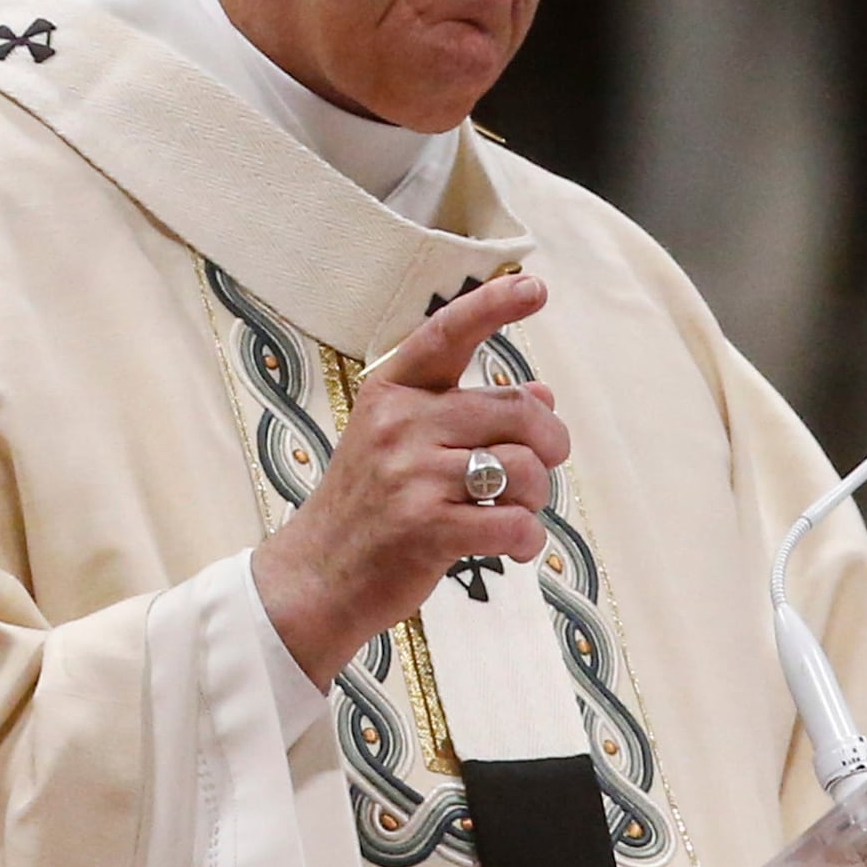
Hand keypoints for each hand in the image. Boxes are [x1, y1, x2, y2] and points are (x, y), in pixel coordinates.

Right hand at [252, 274, 570, 687]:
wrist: (316, 579)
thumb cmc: (371, 507)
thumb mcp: (402, 444)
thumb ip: (469, 415)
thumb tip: (543, 395)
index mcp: (392, 393)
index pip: (447, 333)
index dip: (494, 306)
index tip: (535, 287)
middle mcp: (400, 425)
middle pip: (518, 411)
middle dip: (550, 442)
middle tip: (543, 466)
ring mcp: (411, 476)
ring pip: (525, 469)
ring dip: (537, 497)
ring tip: (514, 511)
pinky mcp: (427, 529)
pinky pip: (514, 523)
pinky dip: (528, 539)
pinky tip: (514, 545)